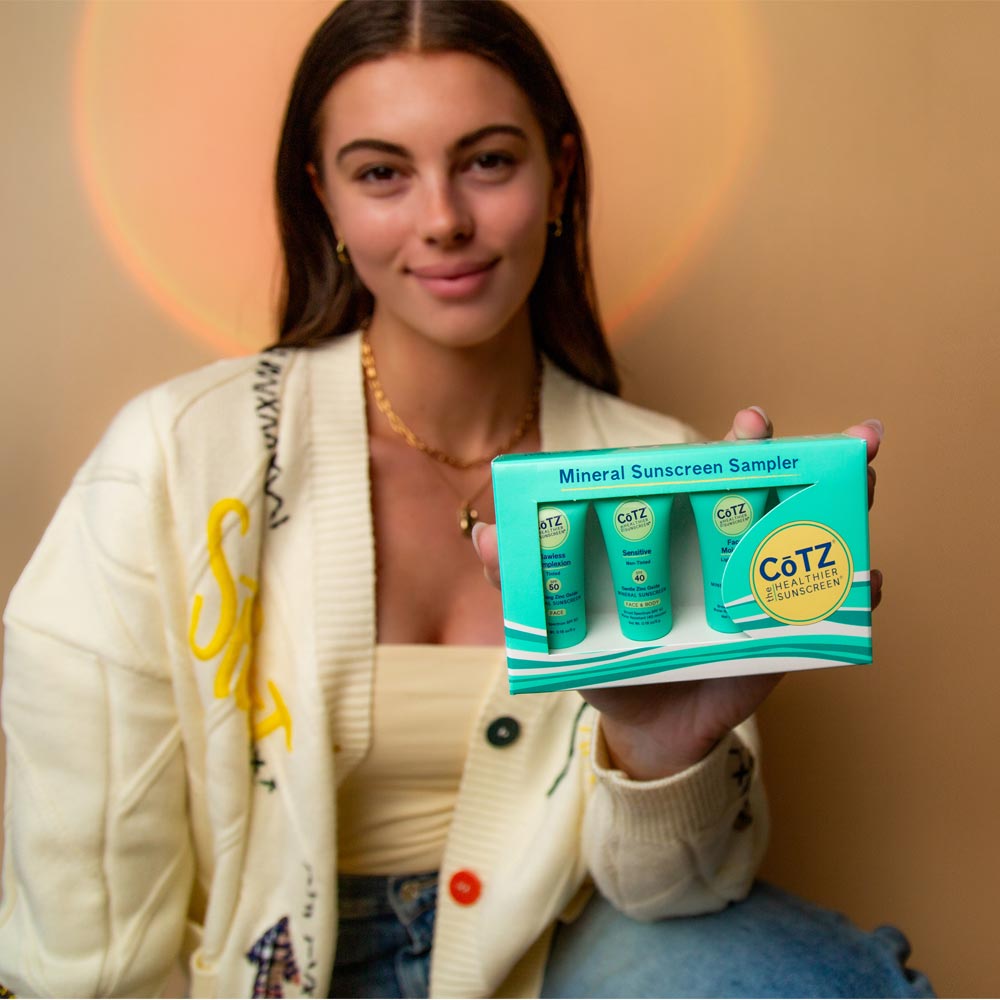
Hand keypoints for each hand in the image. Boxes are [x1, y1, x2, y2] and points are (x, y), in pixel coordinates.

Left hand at [471, 407, 884, 779]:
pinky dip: (851, 595)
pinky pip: (826, 610)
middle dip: (816, 462)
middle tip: (841, 444)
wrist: (640, 730)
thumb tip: (482, 538)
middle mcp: (730, 551)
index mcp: (683, 534)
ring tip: (863, 490)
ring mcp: (763, 590)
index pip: (715, 477)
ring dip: (848, 508)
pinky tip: (864, 586)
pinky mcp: (783, 639)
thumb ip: (521, 578)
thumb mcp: (563, 619)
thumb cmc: (607, 658)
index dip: (738, 446)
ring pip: (814, 538)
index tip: (753, 425)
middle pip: (780, 494)